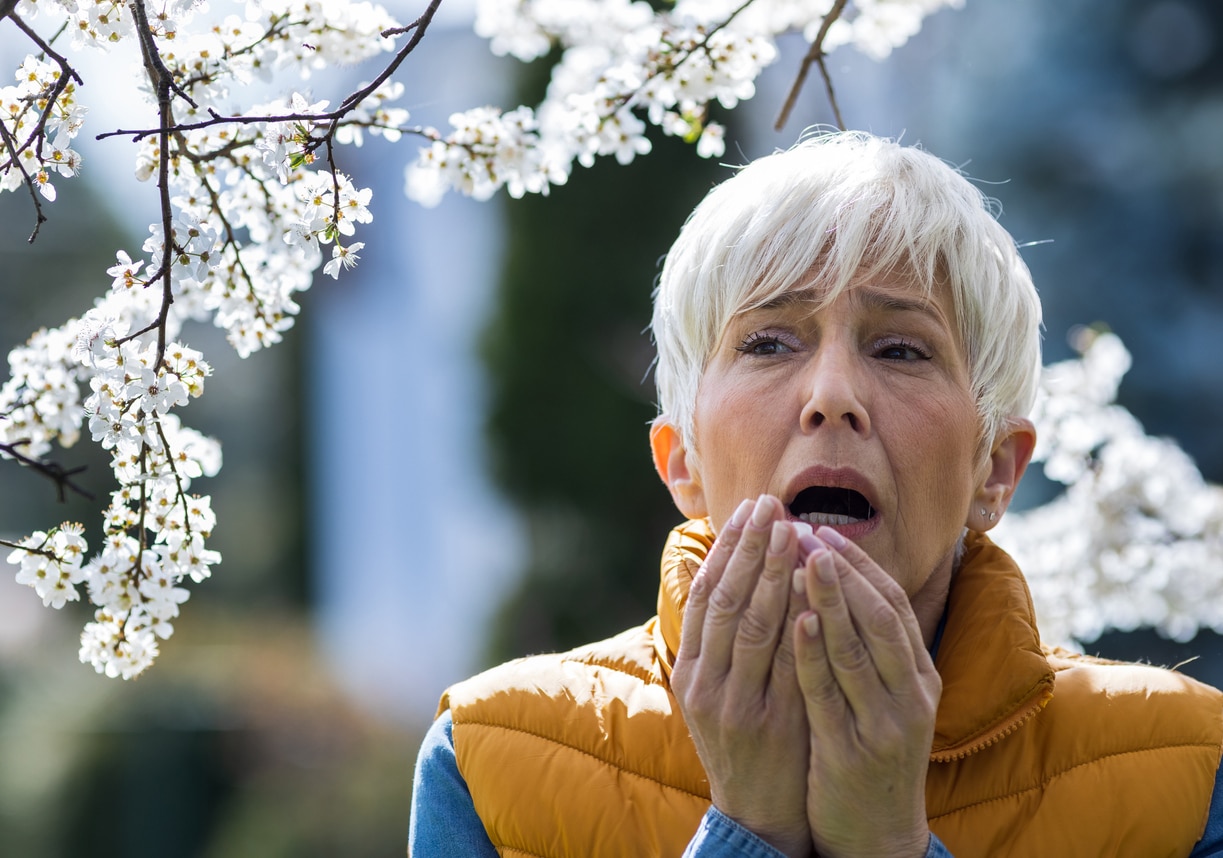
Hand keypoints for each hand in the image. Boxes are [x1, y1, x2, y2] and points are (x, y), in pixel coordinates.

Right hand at [671, 495, 813, 857]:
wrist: (757, 811)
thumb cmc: (746, 738)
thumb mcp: (719, 688)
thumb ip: (724, 637)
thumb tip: (731, 570)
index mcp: (690, 669)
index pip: (705, 595)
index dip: (726, 550)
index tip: (749, 510)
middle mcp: (704, 683)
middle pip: (726, 602)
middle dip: (749, 550)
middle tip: (771, 506)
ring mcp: (734, 705)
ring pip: (752, 628)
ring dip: (772, 576)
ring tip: (792, 533)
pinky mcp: (769, 725)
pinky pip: (785, 665)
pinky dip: (796, 626)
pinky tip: (811, 594)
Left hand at [793, 528, 940, 857]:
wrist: (879, 834)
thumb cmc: (872, 753)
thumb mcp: (885, 698)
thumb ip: (870, 648)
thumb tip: (839, 583)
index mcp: (919, 677)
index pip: (893, 605)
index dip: (859, 565)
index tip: (822, 530)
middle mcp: (911, 695)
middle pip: (881, 618)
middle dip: (844, 570)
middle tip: (806, 529)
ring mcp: (885, 724)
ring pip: (858, 650)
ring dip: (830, 600)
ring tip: (804, 557)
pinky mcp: (852, 752)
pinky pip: (832, 695)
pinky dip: (816, 656)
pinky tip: (798, 623)